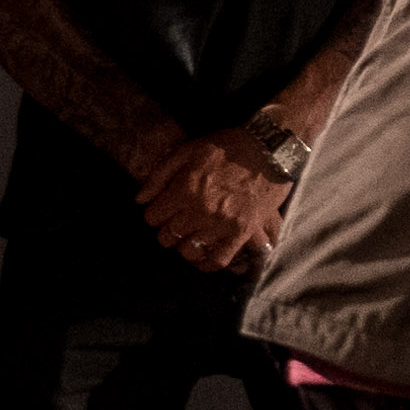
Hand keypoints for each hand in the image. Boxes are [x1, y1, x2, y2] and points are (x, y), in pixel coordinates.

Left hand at [137, 133, 287, 273]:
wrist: (270, 149)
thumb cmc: (228, 146)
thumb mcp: (188, 149)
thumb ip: (160, 174)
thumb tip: (140, 200)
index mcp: (184, 188)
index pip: (153, 216)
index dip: (154, 214)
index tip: (162, 212)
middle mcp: (199, 209)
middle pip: (168, 236)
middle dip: (167, 231)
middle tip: (175, 224)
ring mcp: (221, 223)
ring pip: (189, 250)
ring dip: (185, 246)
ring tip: (190, 238)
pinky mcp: (242, 232)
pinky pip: (219, 259)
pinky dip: (208, 264)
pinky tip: (204, 258)